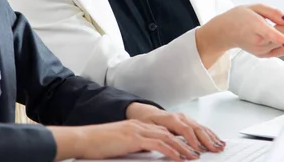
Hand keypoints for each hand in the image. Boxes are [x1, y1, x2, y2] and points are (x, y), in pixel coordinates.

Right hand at [55, 120, 204, 160]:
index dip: (179, 138)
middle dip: (186, 141)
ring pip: (167, 137)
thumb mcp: (122, 145)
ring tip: (194, 156)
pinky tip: (179, 158)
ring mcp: (137, 130)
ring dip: (183, 147)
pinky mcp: (133, 138)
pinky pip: (157, 144)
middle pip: (170, 132)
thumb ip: (136, 146)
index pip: (164, 131)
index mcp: (138, 126)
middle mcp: (140, 126)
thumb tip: (148, 153)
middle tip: (199, 149)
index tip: (191, 146)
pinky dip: (171, 151)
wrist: (84, 139)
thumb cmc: (99, 144)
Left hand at [126, 103, 224, 153]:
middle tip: (214, 150)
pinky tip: (216, 140)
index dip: (192, 140)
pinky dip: (210, 134)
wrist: (146, 113)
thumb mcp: (148, 129)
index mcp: (170, 118)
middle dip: (207, 140)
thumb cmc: (147, 121)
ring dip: (211, 138)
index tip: (198, 150)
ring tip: (219, 146)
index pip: (184, 129)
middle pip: (197, 128)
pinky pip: (202, 128)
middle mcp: (180, 117)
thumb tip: (167, 145)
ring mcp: (186, 118)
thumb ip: (159, 136)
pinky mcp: (189, 122)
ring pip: (201, 128)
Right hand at [197, 4, 283, 65]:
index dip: (281, 38)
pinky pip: (280, 51)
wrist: (225, 31)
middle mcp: (258, 41)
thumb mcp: (255, 7)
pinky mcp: (262, 55)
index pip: (270, 34)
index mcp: (255, 26)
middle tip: (274, 20)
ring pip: (283, 43)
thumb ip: (274, 12)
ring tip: (266, 28)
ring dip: (281, 35)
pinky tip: (271, 37)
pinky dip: (280, 43)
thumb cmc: (240, 17)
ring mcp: (260, 50)